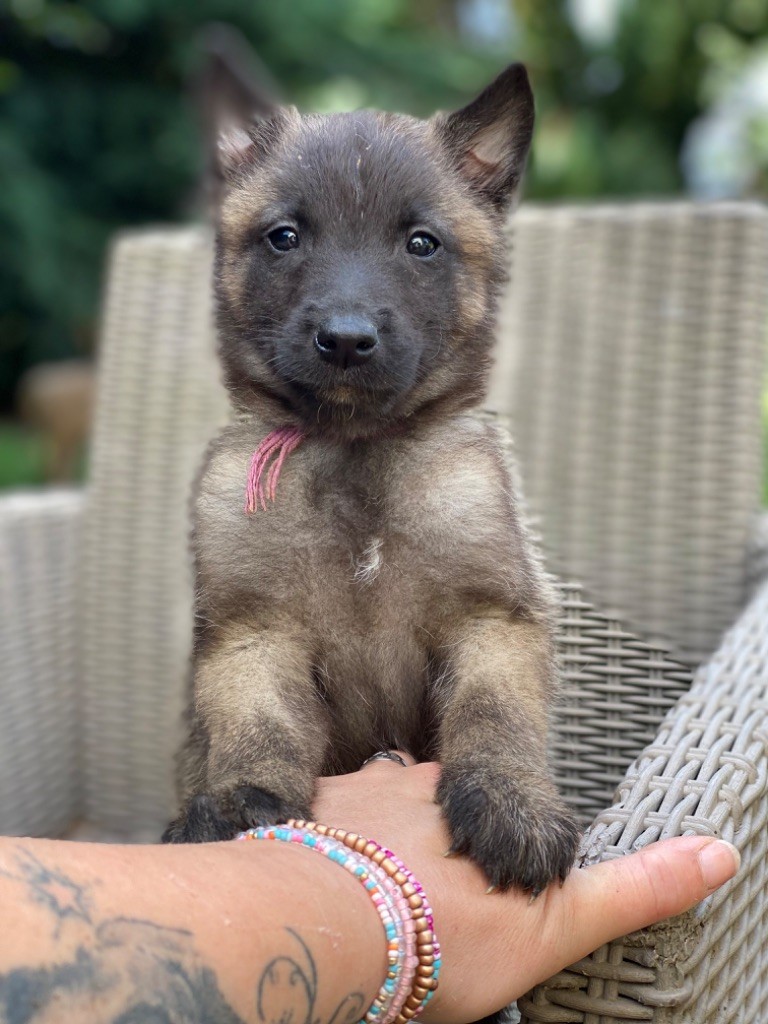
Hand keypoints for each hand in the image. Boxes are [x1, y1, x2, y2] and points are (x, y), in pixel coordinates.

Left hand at [314, 754, 739, 1023]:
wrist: (329, 934)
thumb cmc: (439, 935)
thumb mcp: (552, 922)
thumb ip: (631, 889)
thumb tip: (714, 855)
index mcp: (465, 802)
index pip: (479, 801)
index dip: (479, 835)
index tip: (469, 872)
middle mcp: (403, 786)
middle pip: (417, 802)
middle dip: (419, 836)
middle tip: (411, 894)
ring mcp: (343, 799)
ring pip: (358, 811)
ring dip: (362, 845)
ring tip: (360, 896)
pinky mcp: (293, 820)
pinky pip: (301, 824)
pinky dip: (308, 852)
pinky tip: (310, 887)